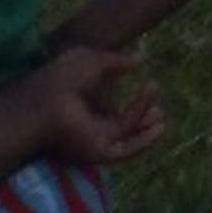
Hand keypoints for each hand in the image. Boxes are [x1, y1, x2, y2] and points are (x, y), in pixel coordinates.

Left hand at [34, 46, 166, 169]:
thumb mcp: (94, 61)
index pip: (112, 109)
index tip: (151, 87)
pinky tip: (159, 126)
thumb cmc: (64, 77)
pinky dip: (145, 140)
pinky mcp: (99, 152)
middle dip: (143, 120)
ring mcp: (93, 141)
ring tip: (161, 113)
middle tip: (160, 111)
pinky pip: (127, 150)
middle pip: (122, 127)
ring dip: (145, 128)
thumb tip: (138, 59)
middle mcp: (88, 126)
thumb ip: (117, 61)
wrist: (50, 100)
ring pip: (126, 138)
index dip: (131, 102)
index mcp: (83, 106)